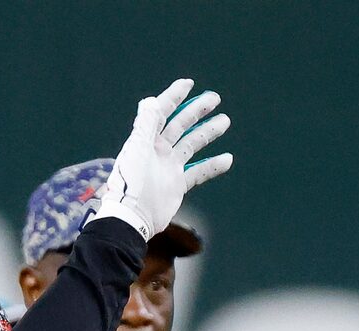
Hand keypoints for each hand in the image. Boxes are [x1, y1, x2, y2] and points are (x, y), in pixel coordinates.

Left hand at [92, 78, 231, 242]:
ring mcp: (169, 167)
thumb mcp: (136, 149)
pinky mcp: (177, 185)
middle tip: (215, 98)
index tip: (189, 84)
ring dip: (208, 132)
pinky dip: (212, 165)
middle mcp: (159, 150)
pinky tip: (228, 159)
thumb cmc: (131, 183)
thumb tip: (151, 100)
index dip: (174, 96)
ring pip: (192, 144)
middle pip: (180, 124)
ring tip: (224, 121)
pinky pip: (198, 172)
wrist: (132, 218)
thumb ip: (145, 123)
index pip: (162, 112)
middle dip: (197, 110)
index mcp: (147, 139)